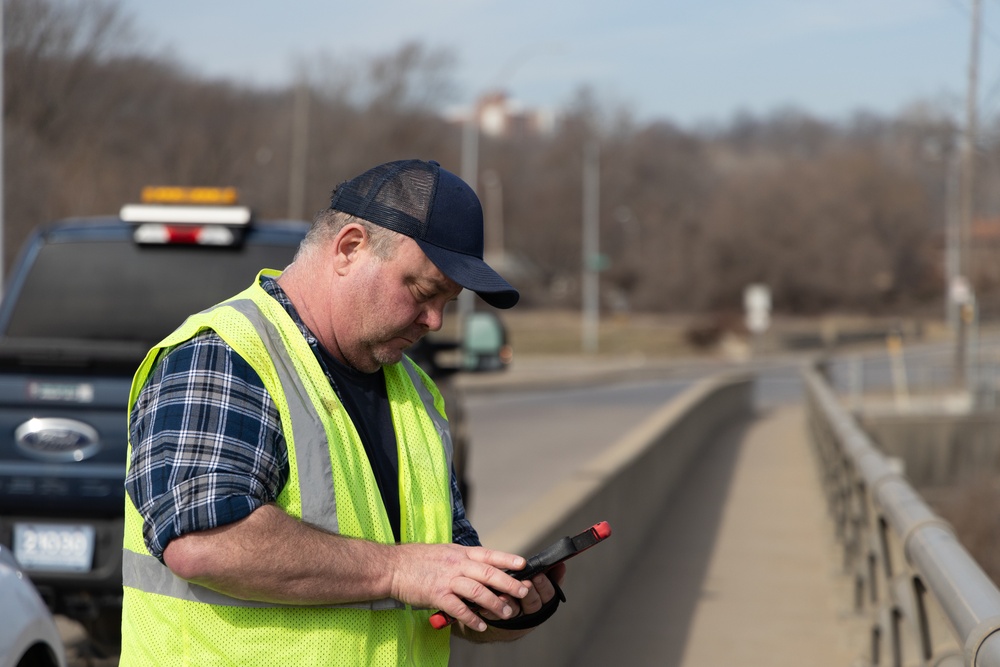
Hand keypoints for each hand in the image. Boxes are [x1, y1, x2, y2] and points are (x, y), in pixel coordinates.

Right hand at [388, 543, 529, 630]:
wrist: (392, 566)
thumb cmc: (417, 560)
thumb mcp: (444, 552)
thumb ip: (462, 559)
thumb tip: (480, 566)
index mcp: (460, 553)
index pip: (489, 554)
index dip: (507, 559)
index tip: (524, 564)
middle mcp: (457, 564)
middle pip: (489, 573)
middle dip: (509, 584)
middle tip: (524, 592)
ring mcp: (447, 579)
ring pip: (478, 591)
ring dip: (494, 603)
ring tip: (506, 613)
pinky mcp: (437, 594)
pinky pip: (459, 608)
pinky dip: (471, 618)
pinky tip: (480, 625)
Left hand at [479, 561, 566, 622]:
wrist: (504, 610)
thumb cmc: (525, 590)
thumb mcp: (539, 581)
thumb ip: (550, 573)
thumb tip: (561, 564)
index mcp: (542, 599)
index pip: (548, 594)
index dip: (544, 585)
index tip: (538, 575)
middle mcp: (530, 610)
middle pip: (533, 603)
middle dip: (529, 592)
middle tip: (525, 583)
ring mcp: (514, 616)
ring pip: (515, 610)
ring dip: (510, 603)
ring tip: (504, 595)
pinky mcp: (498, 618)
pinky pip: (494, 617)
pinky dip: (490, 612)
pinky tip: (485, 605)